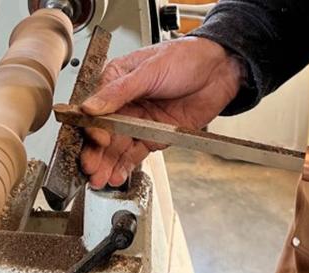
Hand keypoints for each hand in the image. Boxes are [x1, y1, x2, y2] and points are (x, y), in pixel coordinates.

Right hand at [81, 37, 242, 188]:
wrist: (218, 70)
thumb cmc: (184, 58)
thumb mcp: (149, 70)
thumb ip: (118, 91)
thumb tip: (90, 107)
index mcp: (116, 81)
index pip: (96, 108)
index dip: (93, 126)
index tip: (97, 138)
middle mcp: (124, 104)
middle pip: (103, 132)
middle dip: (95, 151)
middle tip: (90, 167)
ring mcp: (138, 122)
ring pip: (117, 147)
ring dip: (106, 163)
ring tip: (99, 179)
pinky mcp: (154, 136)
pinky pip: (135, 154)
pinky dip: (124, 166)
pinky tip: (116, 176)